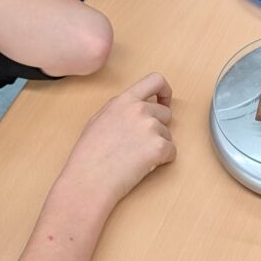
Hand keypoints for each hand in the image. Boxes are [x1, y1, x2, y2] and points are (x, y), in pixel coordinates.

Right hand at [61, 73, 174, 206]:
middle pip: (165, 113)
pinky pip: (172, 151)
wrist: (89, 180)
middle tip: (140, 143)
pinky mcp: (159, 147)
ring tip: (135, 157)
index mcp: (124, 101)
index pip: (155, 80)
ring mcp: (151, 128)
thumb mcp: (99, 120)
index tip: (164, 101)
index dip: (165, 91)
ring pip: (168, 134)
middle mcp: (140, 110)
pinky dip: (163, 159)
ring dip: (158, 145)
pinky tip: (143, 166)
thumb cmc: (89, 155)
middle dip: (158, 127)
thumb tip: (136, 106)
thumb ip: (120, 108)